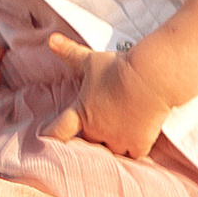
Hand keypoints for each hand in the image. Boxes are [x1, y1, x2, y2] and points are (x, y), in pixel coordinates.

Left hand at [42, 33, 170, 160]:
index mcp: (82, 112)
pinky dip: (133, 150)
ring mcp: (118, 140)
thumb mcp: (91, 60)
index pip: (58, 132)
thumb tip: (52, 40)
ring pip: (110, 152)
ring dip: (112, 146)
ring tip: (118, 136)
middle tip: (98, 130)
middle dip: (90, 138)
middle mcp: (97, 130)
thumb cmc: (120, 67)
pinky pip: (132, 156)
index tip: (46, 141)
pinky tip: (136, 142)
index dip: (50, 137)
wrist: (151, 77)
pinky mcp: (138, 144)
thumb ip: (70, 53)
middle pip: (87, 143)